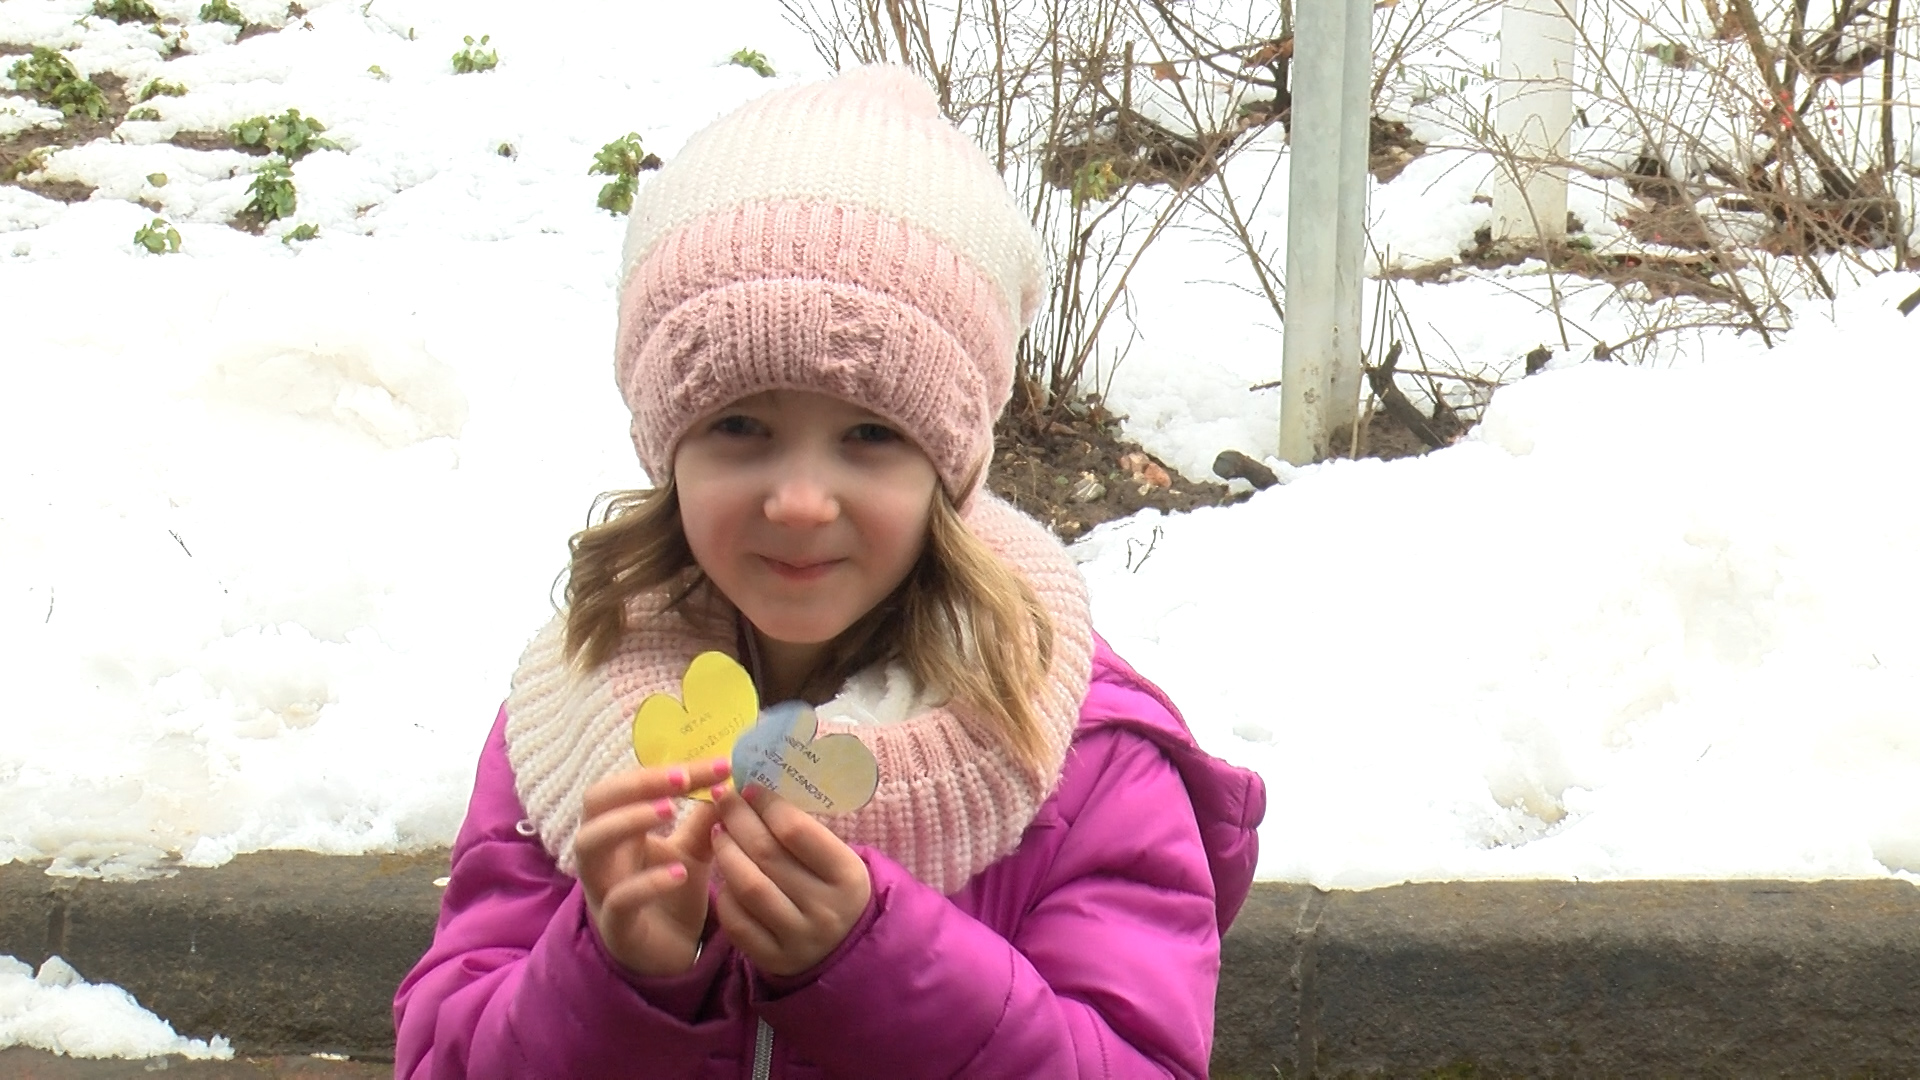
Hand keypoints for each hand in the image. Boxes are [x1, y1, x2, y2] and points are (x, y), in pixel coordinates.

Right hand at [576, 758, 729, 977]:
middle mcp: (603, 852)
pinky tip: (680, 873)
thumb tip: (728, 780)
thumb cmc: (672, 894)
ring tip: (670, 811)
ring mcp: (602, 887)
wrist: (669, 956)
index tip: (719, 764)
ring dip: (627, 821)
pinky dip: (647, 882)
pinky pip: (618, 898)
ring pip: (589, 843)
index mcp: (619, 827)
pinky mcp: (614, 924)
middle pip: (594, 802)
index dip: (668, 769)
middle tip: (683, 780)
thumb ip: (705, 819)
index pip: (630, 784)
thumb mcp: (693, 850)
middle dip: (635, 785)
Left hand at [709, 783, 872, 976]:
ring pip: (748, 887)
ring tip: (718, 831)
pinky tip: (725, 875)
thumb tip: (756, 790)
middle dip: (738, 819)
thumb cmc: (835, 889)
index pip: (796, 831)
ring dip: (726, 852)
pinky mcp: (774, 960)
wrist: (847, 949)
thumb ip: (804, 831)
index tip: (748, 787)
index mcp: (848, 876)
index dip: (766, 804)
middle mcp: (825, 909)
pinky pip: (738, 922)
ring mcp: (798, 938)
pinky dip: (725, 894)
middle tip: (721, 798)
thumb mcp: (837, 859)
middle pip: (767, 855)